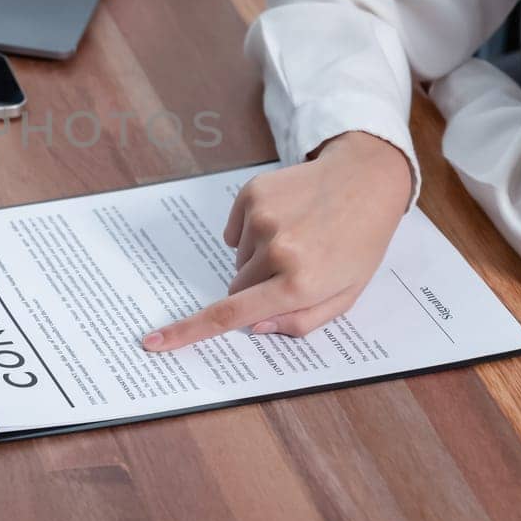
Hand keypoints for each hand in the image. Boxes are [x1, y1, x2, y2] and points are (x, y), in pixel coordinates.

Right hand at [143, 132, 411, 350]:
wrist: (366, 178)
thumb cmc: (360, 242)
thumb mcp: (346, 295)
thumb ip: (301, 322)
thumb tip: (254, 326)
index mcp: (300, 283)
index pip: (231, 314)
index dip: (187, 331)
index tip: (154, 341)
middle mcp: (277, 250)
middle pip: (237, 289)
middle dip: (257, 289)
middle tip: (296, 270)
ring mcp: (262, 219)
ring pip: (238, 260)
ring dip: (260, 258)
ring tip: (299, 239)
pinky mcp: (252, 194)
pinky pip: (234, 232)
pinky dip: (252, 232)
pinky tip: (285, 221)